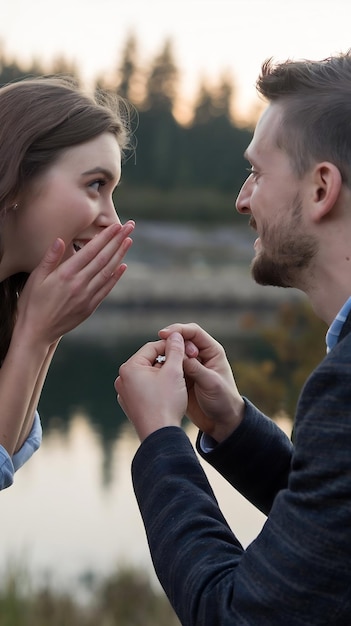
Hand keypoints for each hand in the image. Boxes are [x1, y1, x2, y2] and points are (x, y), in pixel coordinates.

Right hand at [14, 221, 133, 346]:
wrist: (37, 331)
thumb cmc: (32, 302)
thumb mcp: (36, 277)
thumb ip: (50, 258)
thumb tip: (60, 239)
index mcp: (66, 274)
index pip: (91, 250)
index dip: (105, 237)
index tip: (117, 226)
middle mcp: (80, 284)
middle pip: (104, 258)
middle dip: (118, 240)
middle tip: (130, 227)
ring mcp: (87, 296)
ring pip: (108, 271)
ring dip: (120, 255)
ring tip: (129, 241)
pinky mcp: (90, 307)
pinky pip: (107, 289)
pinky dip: (116, 276)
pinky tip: (122, 266)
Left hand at [115, 332, 187, 441]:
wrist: (160, 436)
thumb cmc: (167, 402)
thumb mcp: (174, 371)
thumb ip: (175, 350)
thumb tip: (176, 335)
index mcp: (129, 368)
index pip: (152, 348)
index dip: (170, 346)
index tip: (184, 349)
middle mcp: (122, 379)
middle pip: (148, 362)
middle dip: (166, 362)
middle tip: (182, 365)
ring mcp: (124, 394)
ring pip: (147, 376)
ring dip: (161, 375)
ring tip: (177, 380)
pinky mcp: (129, 405)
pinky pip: (144, 390)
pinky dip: (156, 388)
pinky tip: (168, 394)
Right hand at [159, 323, 244, 442]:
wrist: (222, 422)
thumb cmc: (223, 401)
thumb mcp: (211, 383)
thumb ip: (195, 368)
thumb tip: (178, 354)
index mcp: (212, 351)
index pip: (193, 332)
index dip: (178, 330)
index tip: (163, 334)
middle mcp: (200, 355)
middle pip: (181, 340)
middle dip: (169, 343)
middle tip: (159, 350)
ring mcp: (190, 367)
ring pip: (173, 354)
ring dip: (164, 355)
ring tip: (156, 362)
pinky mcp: (182, 378)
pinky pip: (170, 367)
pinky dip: (163, 367)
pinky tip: (156, 371)